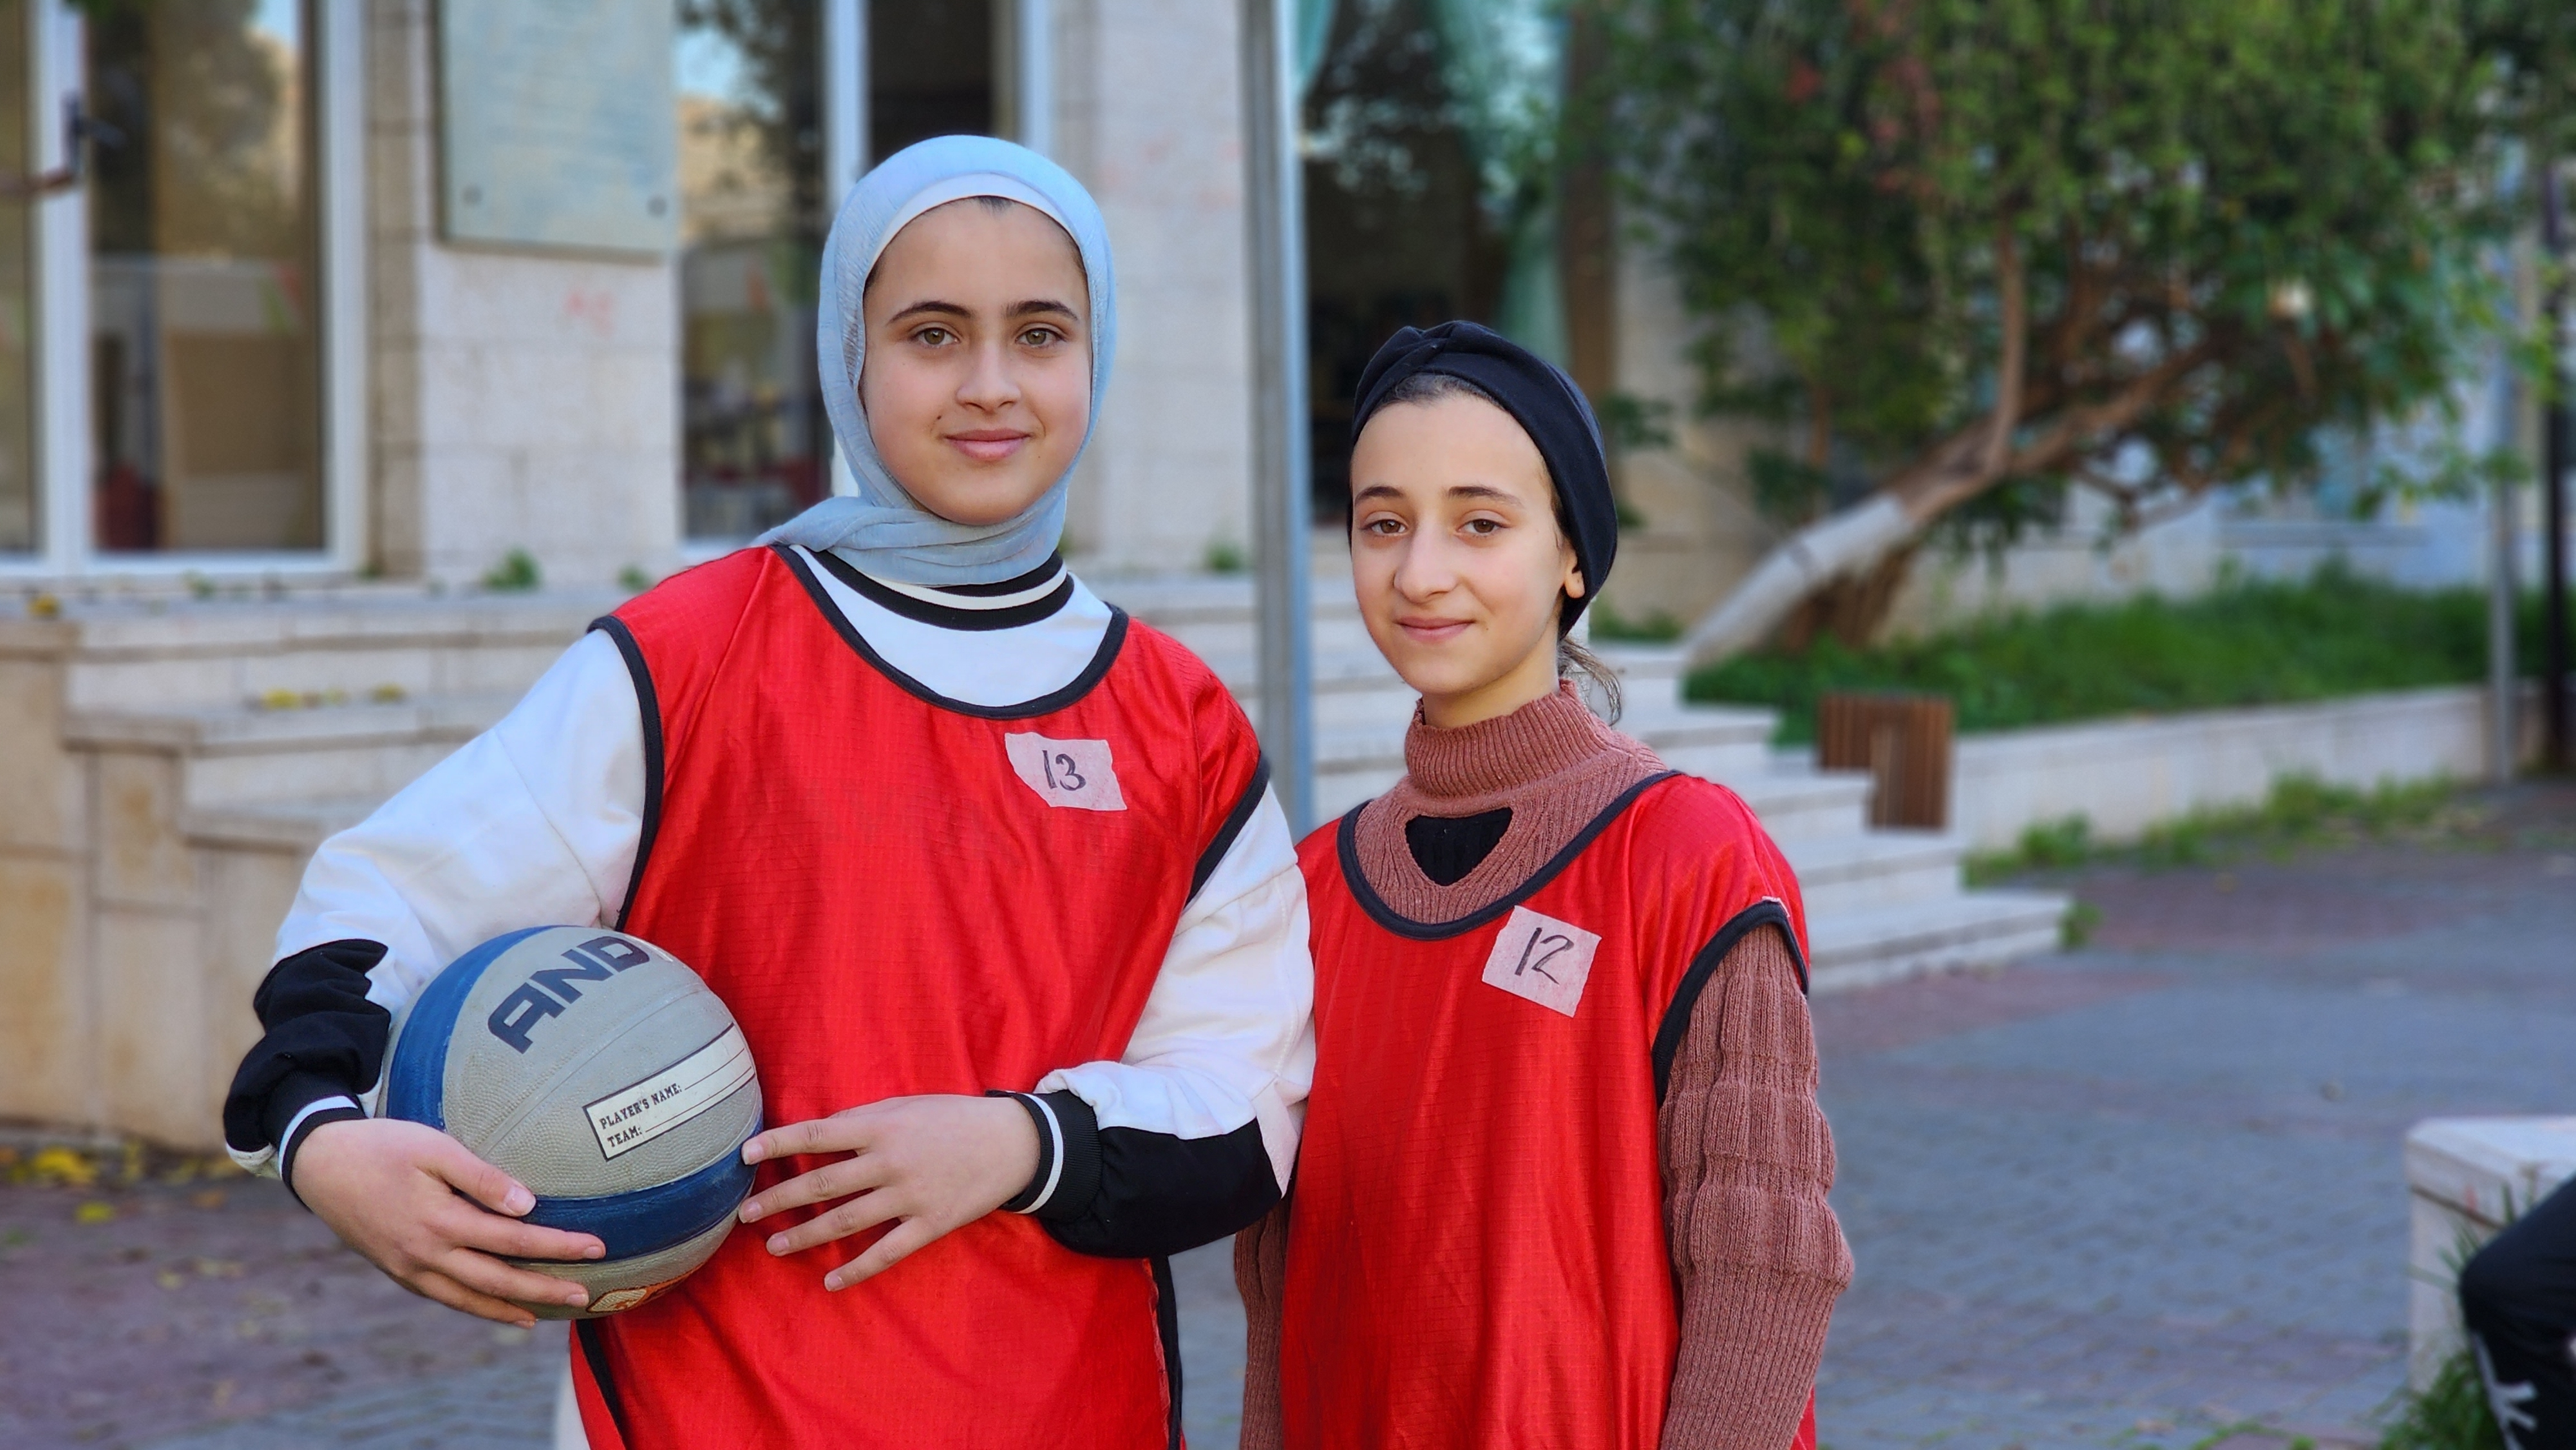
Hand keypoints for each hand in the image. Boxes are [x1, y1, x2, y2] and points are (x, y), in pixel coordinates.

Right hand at [294, 1117, 604, 1326]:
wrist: (320, 1165)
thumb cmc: (383, 1147)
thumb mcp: (434, 1149)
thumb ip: (482, 1178)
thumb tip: (528, 1206)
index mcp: (439, 1222)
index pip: (514, 1241)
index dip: (558, 1246)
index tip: (595, 1248)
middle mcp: (426, 1255)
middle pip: (498, 1280)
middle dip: (545, 1288)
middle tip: (585, 1295)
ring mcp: (409, 1269)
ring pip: (470, 1298)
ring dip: (512, 1308)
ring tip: (546, 1314)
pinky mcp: (398, 1272)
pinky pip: (445, 1297)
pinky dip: (475, 1306)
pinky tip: (498, 1308)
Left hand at [738, 1094, 1040, 1290]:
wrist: (1011, 1142)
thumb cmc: (953, 1118)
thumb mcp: (907, 1106)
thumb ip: (864, 1120)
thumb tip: (821, 1134)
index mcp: (882, 1126)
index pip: (818, 1134)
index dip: (779, 1143)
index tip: (744, 1155)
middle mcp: (890, 1161)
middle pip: (822, 1184)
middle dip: (779, 1200)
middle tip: (744, 1214)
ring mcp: (909, 1196)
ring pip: (846, 1222)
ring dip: (805, 1236)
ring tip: (774, 1247)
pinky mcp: (929, 1225)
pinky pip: (886, 1252)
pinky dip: (857, 1270)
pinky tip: (831, 1282)